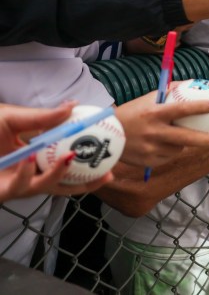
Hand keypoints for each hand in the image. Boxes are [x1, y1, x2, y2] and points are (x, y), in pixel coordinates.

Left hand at [0, 102, 114, 200]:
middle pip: (63, 185)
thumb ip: (41, 116)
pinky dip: (27, 172)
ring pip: (44, 187)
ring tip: (69, 157)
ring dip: (58, 174)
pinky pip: (20, 185)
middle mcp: (29, 175)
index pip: (64, 164)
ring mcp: (16, 186)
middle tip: (107, 174)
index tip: (107, 152)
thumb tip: (73, 105)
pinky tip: (31, 158)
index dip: (86, 163)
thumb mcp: (14, 118)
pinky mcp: (2, 192)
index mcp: (34, 159)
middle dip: (87, 184)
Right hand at [115, 89, 208, 167]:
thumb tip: (190, 84)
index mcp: (154, 114)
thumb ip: (168, 93)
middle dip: (204, 139)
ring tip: (186, 139)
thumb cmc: (131, 113)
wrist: (105, 136)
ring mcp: (150, 149)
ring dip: (183, 144)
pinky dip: (170, 152)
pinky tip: (168, 147)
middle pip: (185, 138)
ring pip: (177, 149)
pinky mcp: (147, 162)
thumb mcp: (147, 99)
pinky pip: (167, 157)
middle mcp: (153, 132)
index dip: (199, 107)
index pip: (181, 109)